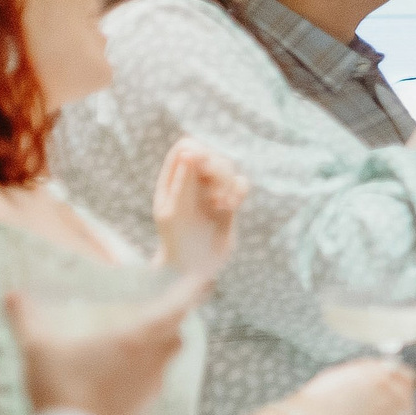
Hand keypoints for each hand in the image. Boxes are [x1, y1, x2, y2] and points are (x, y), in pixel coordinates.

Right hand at [9, 278, 206, 414]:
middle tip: (158, 311)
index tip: (205, 277)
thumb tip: (12, 296)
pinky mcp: (147, 409)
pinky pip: (151, 383)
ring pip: (165, 359)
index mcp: (137, 339)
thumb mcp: (38, 350)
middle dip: (172, 319)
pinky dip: (142, 373)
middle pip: (176, 333)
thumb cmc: (62, 390)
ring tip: (132, 342)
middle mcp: (153, 361)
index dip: (192, 289)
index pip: (177, 306)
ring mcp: (153, 387)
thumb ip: (27, 319)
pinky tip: (118, 376)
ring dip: (156, 347)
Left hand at [151, 137, 246, 279]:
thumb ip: (182, 181)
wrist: (193, 267)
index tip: (202, 167)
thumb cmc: (176, 240)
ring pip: (229, 167)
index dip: (198, 151)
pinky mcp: (229, 202)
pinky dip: (240, 192)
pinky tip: (231, 207)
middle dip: (217, 171)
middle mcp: (192, 181)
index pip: (186, 147)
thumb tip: (190, 151)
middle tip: (215, 194)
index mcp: (173, 179)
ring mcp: (211, 190)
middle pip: (212, 155)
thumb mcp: (174, 211)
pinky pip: (242, 183)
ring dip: (228, 184)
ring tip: (221, 206)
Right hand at [278, 359, 415, 414]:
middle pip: (407, 399)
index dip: (399, 383)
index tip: (394, 390)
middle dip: (395, 405)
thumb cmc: (317, 401)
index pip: (406, 376)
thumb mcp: (344, 373)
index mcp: (382, 374)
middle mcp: (392, 393)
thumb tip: (385, 370)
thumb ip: (370, 371)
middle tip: (376, 414)